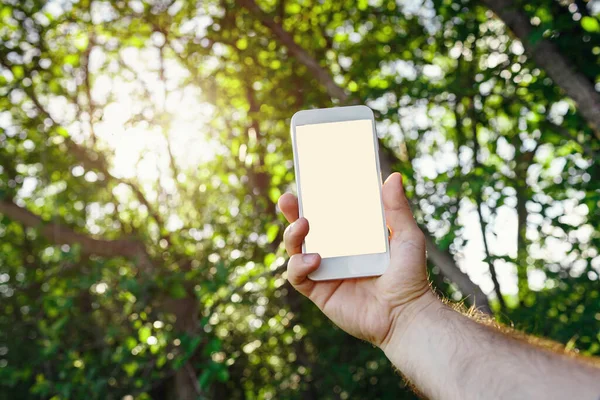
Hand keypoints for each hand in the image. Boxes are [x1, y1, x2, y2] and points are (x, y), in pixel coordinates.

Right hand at [278, 172, 432, 348]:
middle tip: (288, 199)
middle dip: (291, 212)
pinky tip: (314, 259)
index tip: (306, 179)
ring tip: (304, 225)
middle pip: (304, 228)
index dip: (313, 198)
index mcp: (351, 237)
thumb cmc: (410, 277)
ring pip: (294, 249)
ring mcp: (324, 272)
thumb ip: (397, 209)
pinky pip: (297, 276)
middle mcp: (334, 253)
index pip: (327, 213)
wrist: (406, 315)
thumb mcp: (407, 237)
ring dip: (292, 235)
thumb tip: (393, 177)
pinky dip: (299, 265)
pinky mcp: (318, 291)